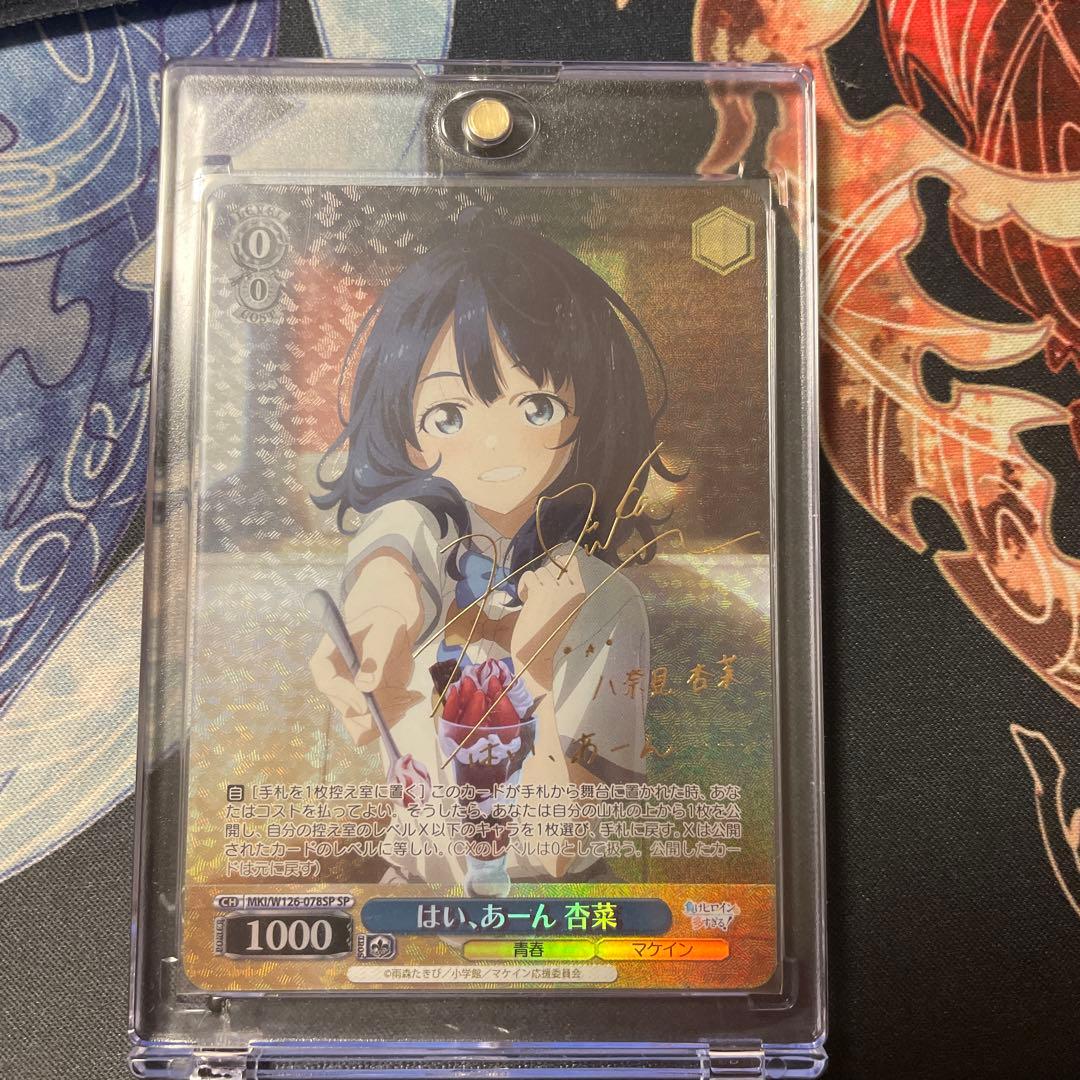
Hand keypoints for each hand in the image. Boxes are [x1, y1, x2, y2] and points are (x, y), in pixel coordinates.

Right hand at [309, 562, 423, 746]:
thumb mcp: (384, 628)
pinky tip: (411, 698)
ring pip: (361, 723)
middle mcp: (337, 682)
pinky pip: (375, 723)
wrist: (394, 628)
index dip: (344, 695)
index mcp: (329, 657)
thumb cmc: (384, 621)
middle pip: (346, 709)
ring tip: (409, 696)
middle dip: (375, 710)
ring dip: (387, 716)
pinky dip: (394, 717)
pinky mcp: (369, 704)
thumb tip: (364, 687)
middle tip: (401, 697)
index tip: (366, 703)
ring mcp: (352, 696)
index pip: (326, 681)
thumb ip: (376, 653)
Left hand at [511, 552, 586, 689]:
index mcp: (580, 594)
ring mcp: (557, 590)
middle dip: (543, 578)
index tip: (549, 577)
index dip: (558, 564)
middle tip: (539, 598)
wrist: (536, 654)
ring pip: (540, 571)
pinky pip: (529, 576)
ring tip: (532, 602)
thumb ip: (563, 586)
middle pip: (554, 566)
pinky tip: (525, 601)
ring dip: (532, 584)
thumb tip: (559, 559)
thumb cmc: (548, 634)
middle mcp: (571, 590)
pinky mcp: (540, 592)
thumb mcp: (563, 608)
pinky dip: (523, 586)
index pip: (572, 563)